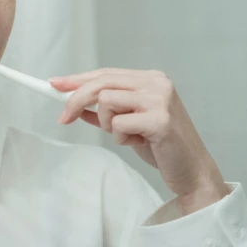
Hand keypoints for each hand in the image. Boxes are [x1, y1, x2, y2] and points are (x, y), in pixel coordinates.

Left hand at [50, 68, 228, 214]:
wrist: (191, 172)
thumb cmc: (160, 146)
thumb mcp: (129, 123)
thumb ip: (106, 110)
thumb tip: (72, 102)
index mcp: (151, 79)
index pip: (106, 73)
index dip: (78, 79)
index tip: (54, 84)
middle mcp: (157, 83)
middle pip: (102, 83)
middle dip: (76, 100)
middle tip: (63, 118)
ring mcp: (160, 99)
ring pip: (107, 102)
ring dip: (107, 125)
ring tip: (127, 136)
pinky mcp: (160, 119)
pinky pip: (118, 125)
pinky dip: (120, 138)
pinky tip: (139, 144)